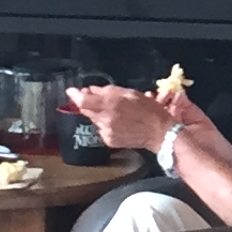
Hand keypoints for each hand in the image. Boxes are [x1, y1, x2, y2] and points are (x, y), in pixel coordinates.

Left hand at [65, 83, 184, 154]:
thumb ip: (108, 91)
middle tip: (93, 96)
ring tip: (113, 110)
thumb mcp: (129, 93)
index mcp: (110, 105)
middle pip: (86, 110)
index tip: (72, 90)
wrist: (159, 132)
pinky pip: (101, 128)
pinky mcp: (109, 141)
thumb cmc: (148, 109)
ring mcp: (106, 132)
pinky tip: (117, 121)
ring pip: (94, 119)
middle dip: (88, 102)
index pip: (83, 101)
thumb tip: (91, 90)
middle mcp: (104, 120)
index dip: (75, 95)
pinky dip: (105, 123)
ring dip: (98, 113)